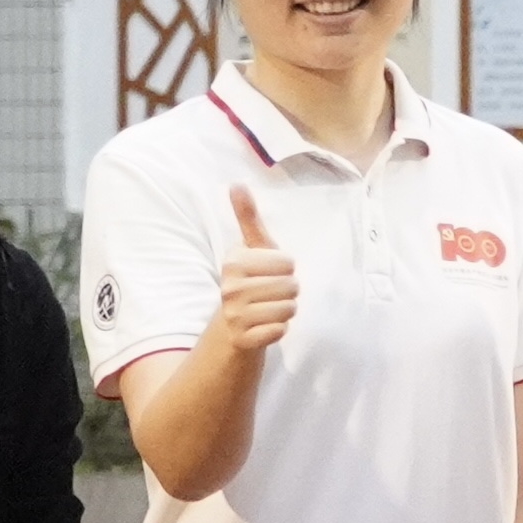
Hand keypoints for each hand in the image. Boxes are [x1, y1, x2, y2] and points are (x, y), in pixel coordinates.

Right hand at [212, 187, 299, 358]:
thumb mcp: (253, 247)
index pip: (288, 263)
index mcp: (234, 262)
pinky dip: (280, 329)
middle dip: (289, 291)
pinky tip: (265, 325)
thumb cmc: (252, 279)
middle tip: (271, 293)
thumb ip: (248, 217)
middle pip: (292, 286)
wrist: (233, 323)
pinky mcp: (243, 338)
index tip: (270, 272)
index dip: (287, 269)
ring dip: (286, 309)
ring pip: (289, 309)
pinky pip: (281, 330)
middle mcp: (230, 288)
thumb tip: (236, 184)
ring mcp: (234, 314)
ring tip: (268, 307)